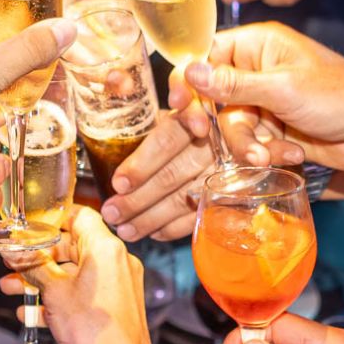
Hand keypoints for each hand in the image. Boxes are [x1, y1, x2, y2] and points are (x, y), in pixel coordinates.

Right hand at [9, 206, 160, 343]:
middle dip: (39, 257)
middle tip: (14, 263)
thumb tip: (14, 251)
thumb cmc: (94, 329)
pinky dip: (59, 299)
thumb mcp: (54, 291)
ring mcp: (118, 283)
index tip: (31, 225)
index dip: (53, 217)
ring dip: (42, 281)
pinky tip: (32, 313)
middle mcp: (116, 261)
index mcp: (105, 248)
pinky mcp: (116, 304)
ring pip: (73, 273)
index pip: (80, 215)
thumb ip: (32, 266)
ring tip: (12, 290)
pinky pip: (83, 293)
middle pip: (72, 246)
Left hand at [98, 108, 216, 241]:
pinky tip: (151, 233)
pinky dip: (172, 228)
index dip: (141, 164)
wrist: (233, 135)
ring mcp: (223, 171)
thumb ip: (143, 119)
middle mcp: (212, 143)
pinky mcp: (229, 195)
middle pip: (171, 175)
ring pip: (182, 199)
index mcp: (194, 115)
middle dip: (137, 199)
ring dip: (149, 218)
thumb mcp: (168, 110)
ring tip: (124, 229)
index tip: (118, 183)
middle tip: (111, 213)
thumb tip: (110, 125)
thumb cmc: (186, 123)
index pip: (166, 140)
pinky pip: (197, 216)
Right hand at [182, 22, 343, 170]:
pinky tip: (293, 152)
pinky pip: (250, 145)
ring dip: (247, 145)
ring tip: (269, 154)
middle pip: (213, 99)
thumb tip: (190, 71)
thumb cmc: (340, 96)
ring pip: (231, 128)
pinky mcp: (273, 132)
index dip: (188, 79)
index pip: (205, 55)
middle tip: (208, 135)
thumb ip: (233, 84)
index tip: (180, 104)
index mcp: (256, 46)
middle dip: (222, 123)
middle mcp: (255, 72)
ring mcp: (264, 104)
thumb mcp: (283, 88)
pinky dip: (268, 153)